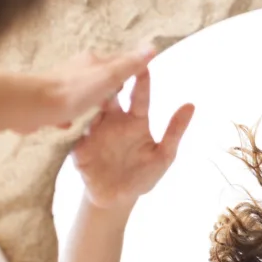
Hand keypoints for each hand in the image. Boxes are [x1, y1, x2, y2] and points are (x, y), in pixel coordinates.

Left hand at [27, 46, 158, 130]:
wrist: (35, 106)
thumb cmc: (74, 92)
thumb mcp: (109, 77)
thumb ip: (129, 66)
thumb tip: (152, 47)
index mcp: (92, 61)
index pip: (117, 62)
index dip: (129, 70)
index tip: (139, 81)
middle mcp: (76, 69)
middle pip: (99, 78)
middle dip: (109, 89)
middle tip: (119, 105)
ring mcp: (61, 85)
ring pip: (82, 93)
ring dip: (90, 102)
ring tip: (99, 117)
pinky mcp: (50, 102)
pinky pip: (65, 108)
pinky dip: (71, 115)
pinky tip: (72, 125)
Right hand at [70, 70, 194, 208]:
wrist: (118, 200)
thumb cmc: (143, 176)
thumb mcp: (164, 156)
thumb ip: (174, 132)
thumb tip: (191, 105)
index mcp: (135, 120)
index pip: (139, 96)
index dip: (141, 80)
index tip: (143, 61)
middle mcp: (114, 121)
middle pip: (111, 96)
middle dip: (110, 79)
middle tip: (111, 61)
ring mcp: (95, 132)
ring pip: (90, 109)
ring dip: (89, 97)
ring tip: (89, 83)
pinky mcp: (79, 146)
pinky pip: (75, 131)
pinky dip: (73, 121)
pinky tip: (71, 111)